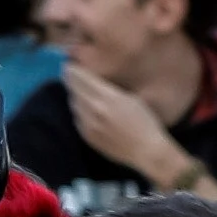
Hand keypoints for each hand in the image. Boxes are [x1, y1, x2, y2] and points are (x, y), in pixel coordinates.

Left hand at [56, 67, 184, 184]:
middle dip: (71, 81)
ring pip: (73, 104)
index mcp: (108, 97)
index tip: (70, 66)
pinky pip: (77, 118)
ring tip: (83, 93)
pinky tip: (90, 112)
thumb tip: (90, 80)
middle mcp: (94, 109)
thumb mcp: (130, 98)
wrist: (146, 151)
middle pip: (73, 89)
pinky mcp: (86, 136)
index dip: (72, 70)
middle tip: (71, 75)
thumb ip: (108, 89)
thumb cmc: (145, 121)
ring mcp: (88, 124)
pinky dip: (80, 112)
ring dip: (76, 97)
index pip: (80, 78)